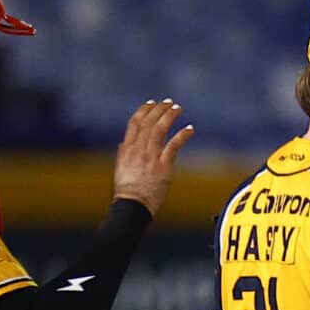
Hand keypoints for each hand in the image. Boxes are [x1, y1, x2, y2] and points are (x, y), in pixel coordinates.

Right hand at [113, 99, 194, 215]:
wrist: (132, 206)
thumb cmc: (126, 193)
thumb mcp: (119, 170)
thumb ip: (123, 155)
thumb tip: (123, 144)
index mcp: (127, 149)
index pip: (135, 124)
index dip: (144, 111)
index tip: (151, 103)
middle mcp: (138, 149)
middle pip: (149, 123)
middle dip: (159, 110)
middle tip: (168, 102)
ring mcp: (150, 157)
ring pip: (160, 129)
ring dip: (169, 116)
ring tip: (177, 109)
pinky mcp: (163, 166)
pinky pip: (174, 145)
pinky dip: (182, 135)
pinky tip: (190, 128)